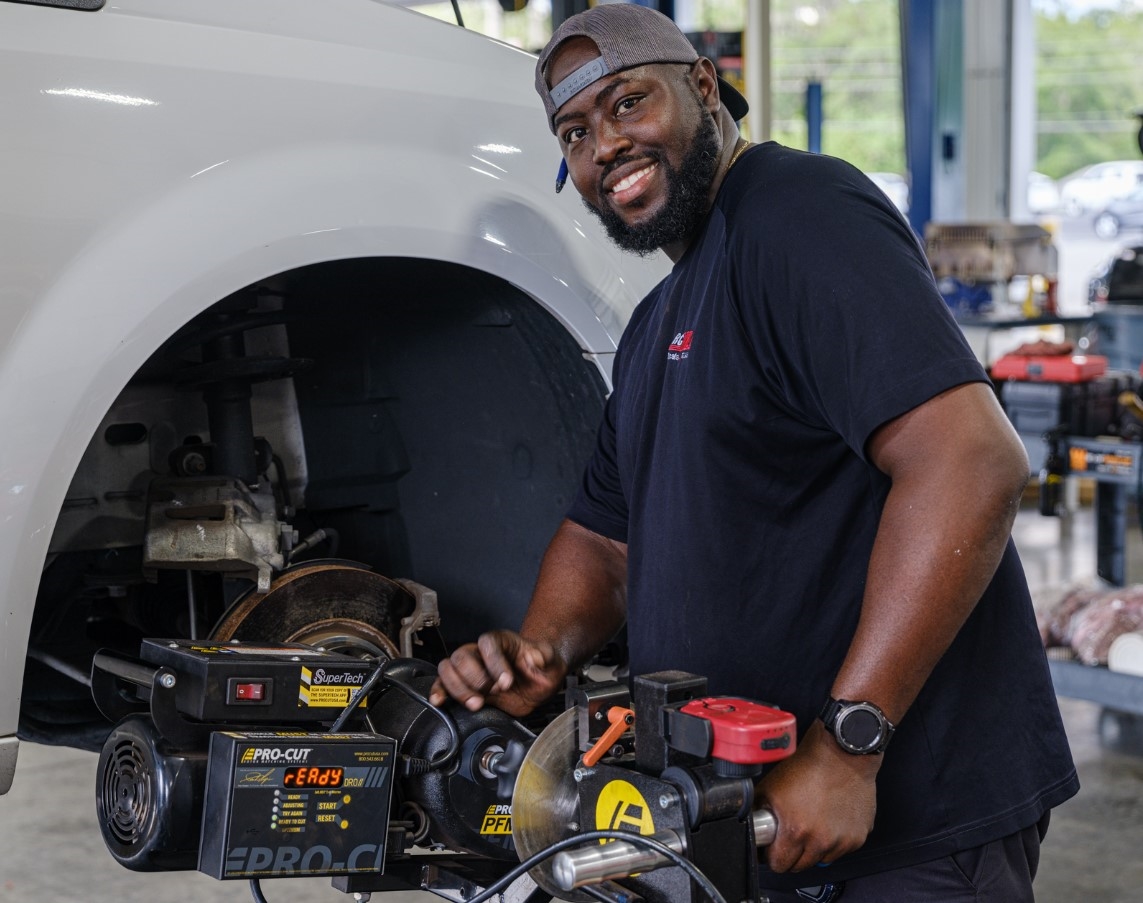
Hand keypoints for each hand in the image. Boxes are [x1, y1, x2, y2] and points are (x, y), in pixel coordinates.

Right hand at [428, 630, 567, 716]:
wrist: (538, 681)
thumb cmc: (542, 666)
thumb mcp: (551, 660)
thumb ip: (544, 656)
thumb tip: (532, 658)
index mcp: (501, 641)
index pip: (487, 644)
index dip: (494, 663)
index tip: (507, 682)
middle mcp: (481, 652)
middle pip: (462, 656)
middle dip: (475, 679)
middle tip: (491, 692)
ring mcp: (472, 669)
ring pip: (448, 669)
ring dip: (458, 689)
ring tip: (476, 703)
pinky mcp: (467, 687)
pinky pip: (444, 685)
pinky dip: (439, 692)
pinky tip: (439, 701)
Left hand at [754, 720, 879, 871]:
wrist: (841, 754)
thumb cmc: (807, 766)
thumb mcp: (770, 788)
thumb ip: (757, 813)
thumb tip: (750, 828)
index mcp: (795, 830)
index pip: (779, 865)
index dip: (772, 855)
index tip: (774, 847)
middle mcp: (820, 840)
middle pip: (799, 866)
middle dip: (792, 852)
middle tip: (792, 831)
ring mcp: (841, 841)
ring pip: (821, 860)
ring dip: (814, 848)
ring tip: (812, 822)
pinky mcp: (857, 837)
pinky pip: (840, 850)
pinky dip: (834, 840)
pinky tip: (829, 819)